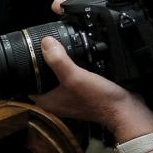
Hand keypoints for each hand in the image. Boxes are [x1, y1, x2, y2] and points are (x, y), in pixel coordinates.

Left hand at [29, 35, 152, 135]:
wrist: (126, 110)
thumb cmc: (99, 99)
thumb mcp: (75, 77)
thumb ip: (58, 61)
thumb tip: (45, 43)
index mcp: (47, 101)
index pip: (27, 83)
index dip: (26, 67)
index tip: (29, 51)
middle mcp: (56, 101)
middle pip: (42, 78)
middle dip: (43, 63)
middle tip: (46, 45)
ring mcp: (69, 98)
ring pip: (57, 78)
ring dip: (59, 65)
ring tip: (61, 49)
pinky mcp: (82, 94)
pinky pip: (72, 79)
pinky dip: (73, 68)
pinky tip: (77, 58)